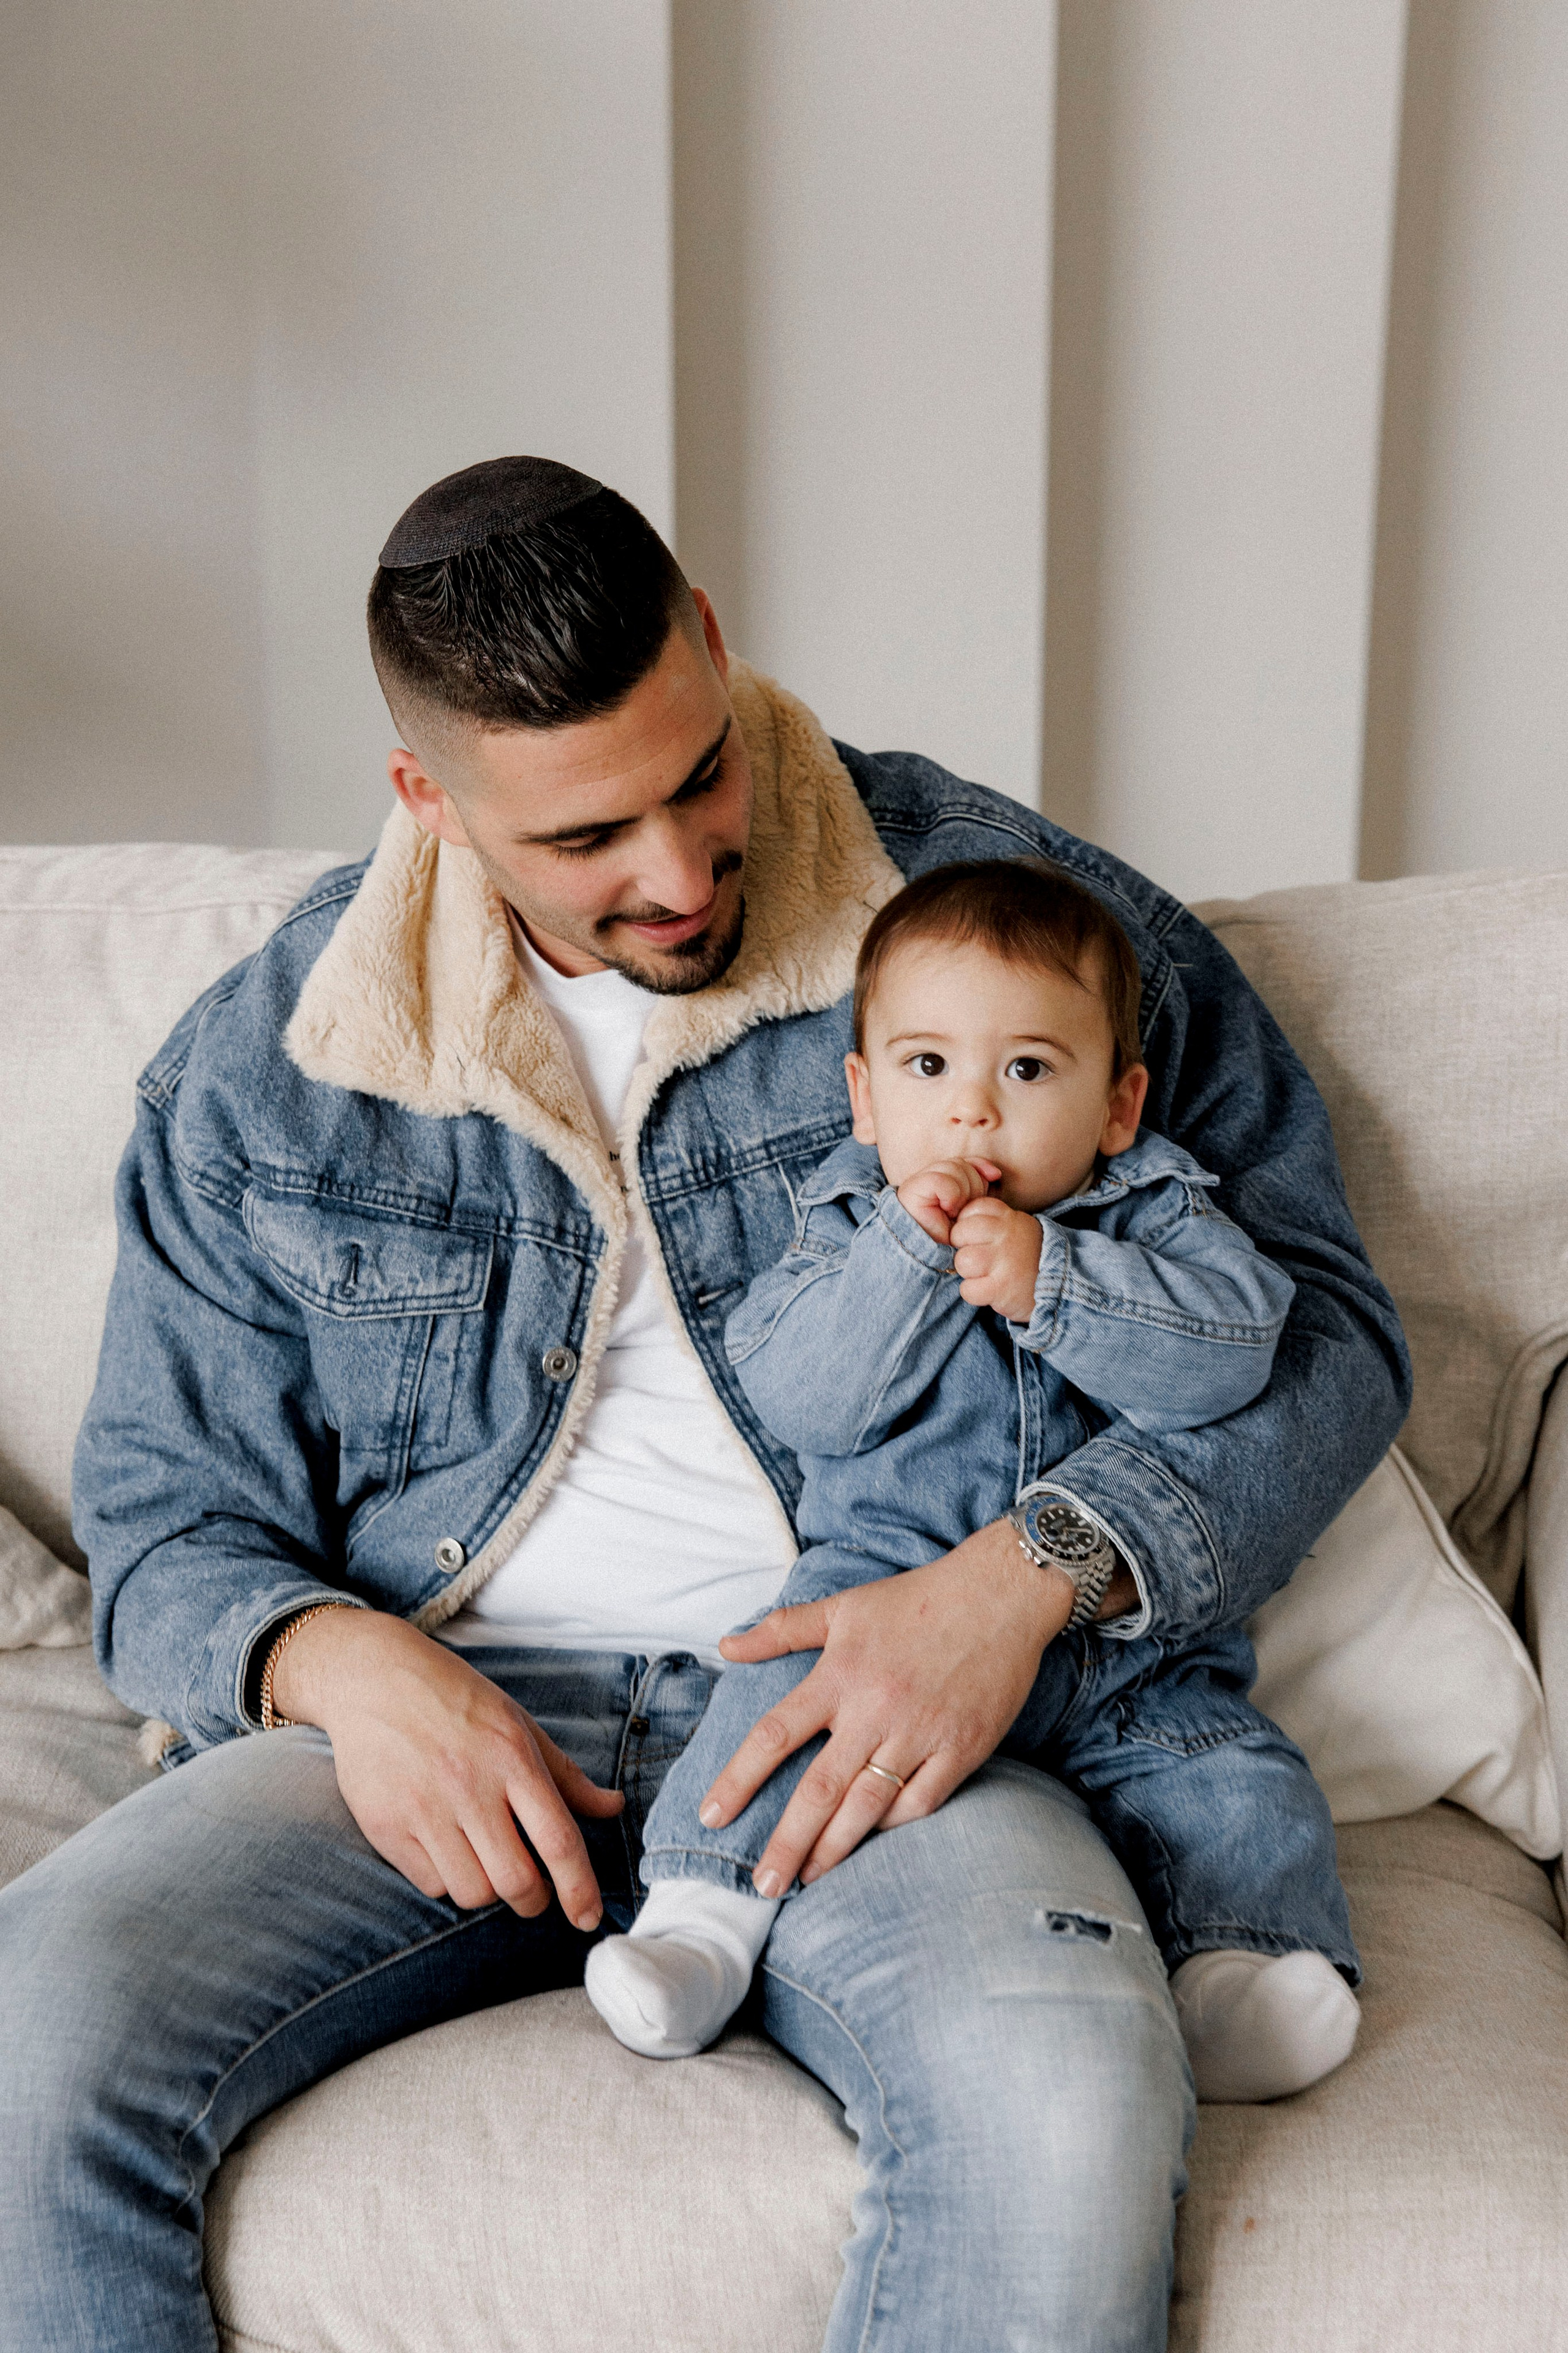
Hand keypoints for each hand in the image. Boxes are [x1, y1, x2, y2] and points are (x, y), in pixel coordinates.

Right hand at [271, 1608, 624, 1928]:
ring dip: (488, 1891)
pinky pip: (430, 1883)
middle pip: (516, 1881)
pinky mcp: (385, 1826)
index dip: (580, 1888)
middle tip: (533, 1893)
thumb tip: (614, 1807)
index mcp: (512, 1758)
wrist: (373, 1679)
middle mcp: (469, 1786)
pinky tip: (446, 1848)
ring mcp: (424, 1809)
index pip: (558, 1840)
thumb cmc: (456, 1700)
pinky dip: (446, 1879)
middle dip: (533, 1901)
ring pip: (472, 1892)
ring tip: (484, 1859)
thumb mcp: (518, 1724)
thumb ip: (566, 1775)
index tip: (589, 1918)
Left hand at [701, 1519, 1074, 1895]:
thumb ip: (783, 1629)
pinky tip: (871, 1843)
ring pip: (867, 1807)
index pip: (775, 1735)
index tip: (710, 1815)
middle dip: (786, 1843)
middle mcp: (874, 1710)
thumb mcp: (844, 1605)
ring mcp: (920, 1733)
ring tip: (807, 1880)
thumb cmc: (917, 1598)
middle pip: (819, 1790)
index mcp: (839, 1675)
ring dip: (833, 1850)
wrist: (1000, 1594)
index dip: (739, 1779)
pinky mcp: (961, 1749)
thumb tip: (726, 1645)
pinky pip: (921, 1802)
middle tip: (761, 1887)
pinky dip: (893, 1826)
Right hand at [896, 1157, 1001, 1245]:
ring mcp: (918, 1180)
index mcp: (941, 1180)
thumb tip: (995, 1173)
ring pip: (954, 1167)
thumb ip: (979, 1187)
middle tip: (965, 1209)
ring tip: (954, 1211)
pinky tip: (947, 1209)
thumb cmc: (951, 1236)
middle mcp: (927, 1176)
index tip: (994, 1177)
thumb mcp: (971, 1208)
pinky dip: (951, 1195)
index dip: (980, 1167)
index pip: (965, 1161)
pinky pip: (943, 1180)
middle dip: (973, 1185)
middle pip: (961, 1163)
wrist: (930, 1255)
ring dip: (962, 1192)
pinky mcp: (913, 1188)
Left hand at [950, 1195, 1044, 1320]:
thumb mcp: (1018, 1229)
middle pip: (960, 1234)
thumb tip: (957, 1224)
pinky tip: (987, 1291)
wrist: (1061, 1287)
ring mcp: (1004, 1261)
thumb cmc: (1029, 1258)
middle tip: (978, 1260)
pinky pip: (967, 1289)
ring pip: (963, 1261)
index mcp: (1009, 1218)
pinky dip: (973, 1293)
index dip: (966, 1225)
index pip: (972, 1209)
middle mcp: (1006, 1235)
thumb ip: (993, 1222)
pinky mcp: (1001, 1288)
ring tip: (985, 1276)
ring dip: (968, 1273)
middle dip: (963, 1248)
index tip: (976, 1238)